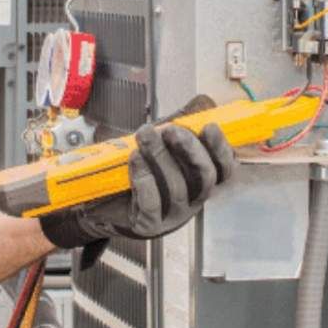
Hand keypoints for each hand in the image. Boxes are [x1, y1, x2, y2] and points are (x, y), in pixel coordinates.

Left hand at [40, 122, 236, 246]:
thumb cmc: (139, 171)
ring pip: (177, 188)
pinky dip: (144, 179)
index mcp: (200, 181)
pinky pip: (152, 205)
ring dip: (160, 157)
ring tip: (144, 136)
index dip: (221, 149)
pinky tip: (135, 160)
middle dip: (190, 150)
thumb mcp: (162, 145)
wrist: (104, 201)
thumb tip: (203, 103)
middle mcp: (192, 200)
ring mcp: (172, 215)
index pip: (223, 169)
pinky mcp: (149, 224)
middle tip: (171, 130)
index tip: (210, 127)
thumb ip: (183, 125)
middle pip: (205, 178)